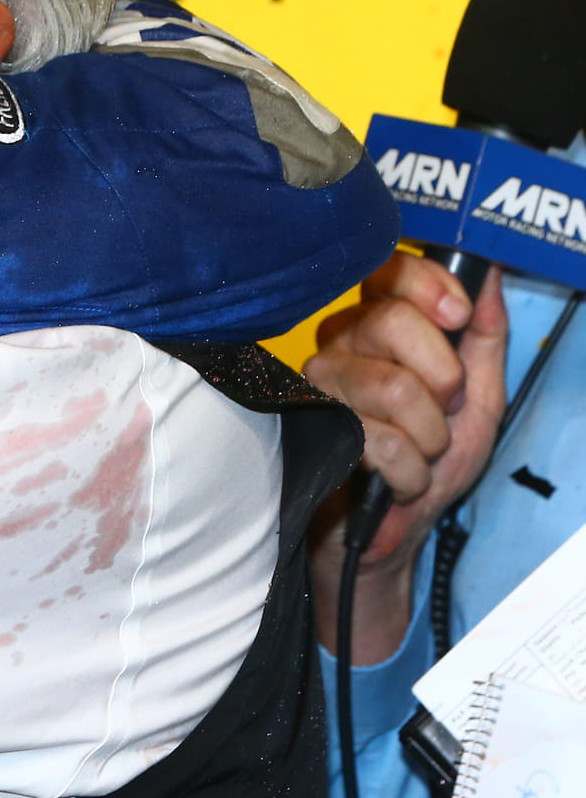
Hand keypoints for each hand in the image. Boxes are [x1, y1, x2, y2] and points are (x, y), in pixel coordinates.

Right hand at [307, 251, 507, 658]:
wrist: (396, 528)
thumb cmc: (432, 458)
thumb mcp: (479, 396)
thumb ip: (484, 335)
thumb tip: (488, 272)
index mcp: (377, 324)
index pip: (388, 269)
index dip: (427, 284)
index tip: (457, 316)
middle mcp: (339, 344)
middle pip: (391, 321)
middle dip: (443, 378)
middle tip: (442, 410)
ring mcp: (318, 385)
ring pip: (391, 386)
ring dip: (429, 436)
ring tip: (420, 452)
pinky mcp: (310, 429)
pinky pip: (378, 439)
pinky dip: (410, 471)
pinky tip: (399, 478)